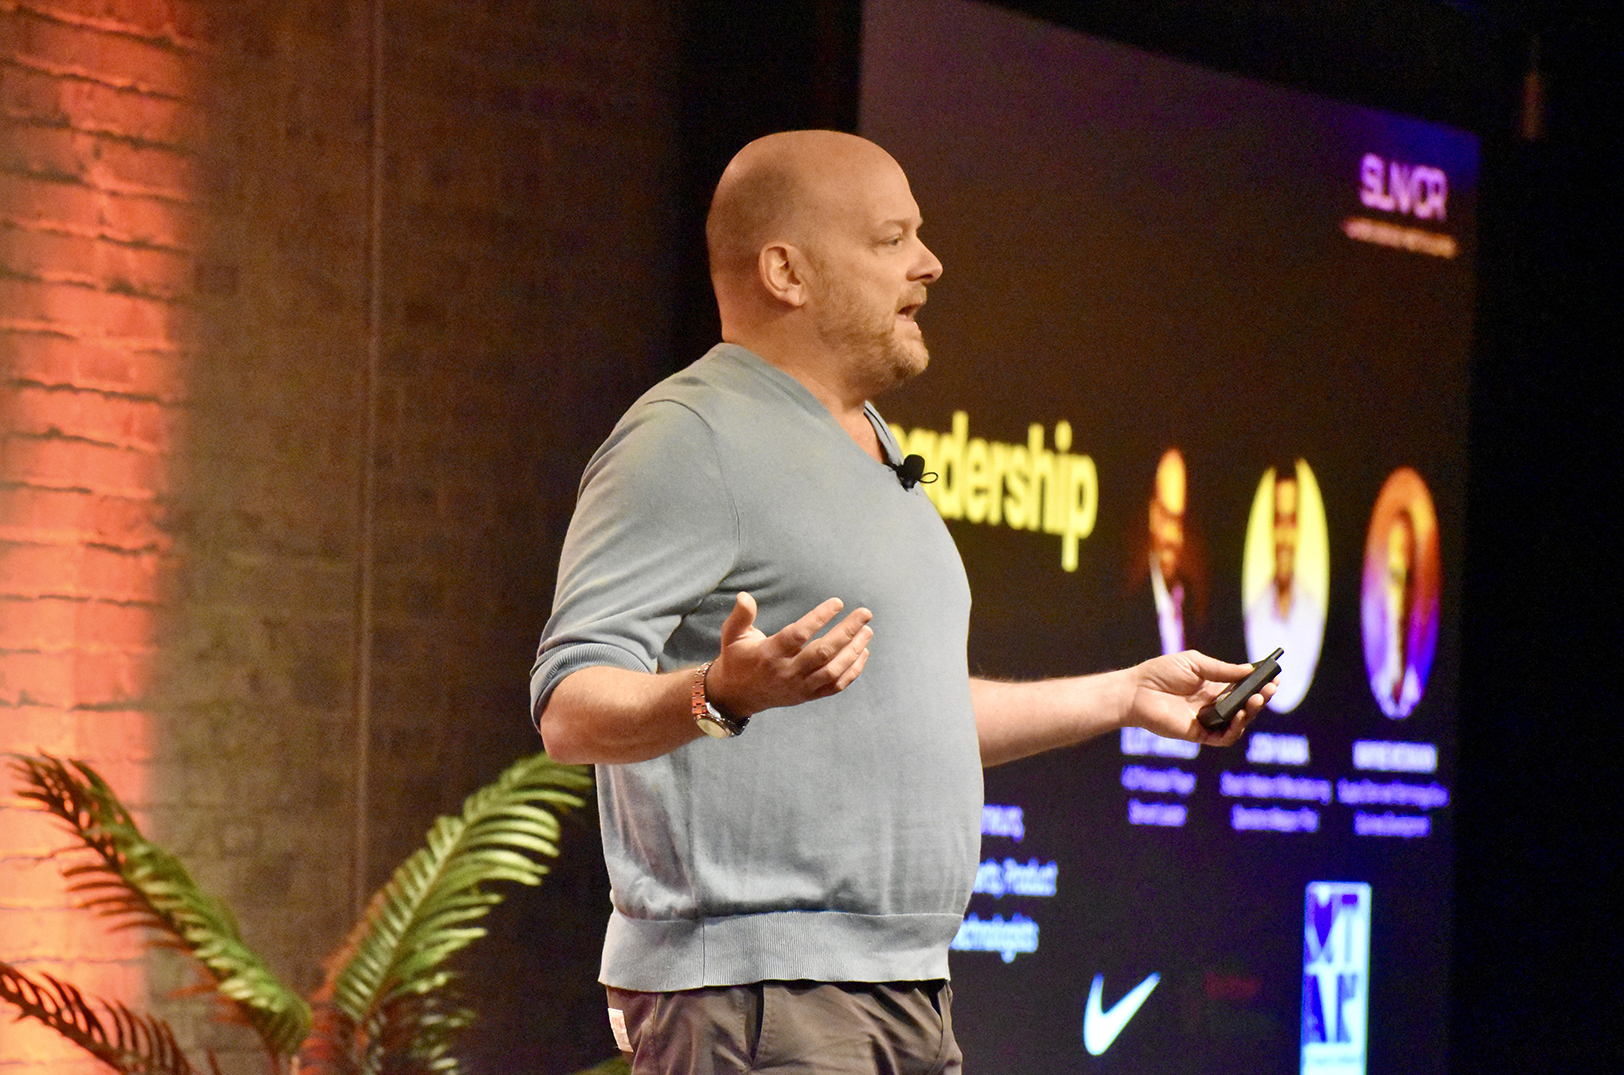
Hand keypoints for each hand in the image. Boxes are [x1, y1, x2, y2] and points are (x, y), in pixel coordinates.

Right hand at [705, 593, 872, 717]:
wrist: (736, 696)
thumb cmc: (737, 659)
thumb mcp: (732, 635)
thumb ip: (740, 615)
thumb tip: (745, 595)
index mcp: (770, 654)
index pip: (799, 634)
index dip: (820, 617)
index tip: (838, 602)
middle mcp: (787, 672)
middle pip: (822, 652)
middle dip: (847, 631)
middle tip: (865, 613)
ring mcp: (799, 687)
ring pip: (833, 671)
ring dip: (854, 650)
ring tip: (867, 631)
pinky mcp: (807, 696)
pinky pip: (835, 686)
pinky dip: (853, 671)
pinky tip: (863, 652)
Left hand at [1126, 650, 1277, 746]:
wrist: (1136, 690)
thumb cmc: (1161, 673)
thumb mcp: (1195, 663)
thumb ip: (1222, 669)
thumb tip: (1250, 670)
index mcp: (1213, 686)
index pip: (1243, 688)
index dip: (1258, 684)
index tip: (1273, 678)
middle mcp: (1213, 705)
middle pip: (1244, 706)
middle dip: (1260, 698)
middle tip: (1270, 689)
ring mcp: (1207, 720)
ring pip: (1238, 723)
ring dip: (1251, 713)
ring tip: (1255, 700)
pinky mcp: (1199, 734)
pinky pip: (1223, 737)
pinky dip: (1234, 729)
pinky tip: (1239, 717)